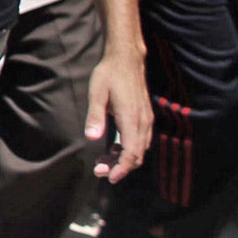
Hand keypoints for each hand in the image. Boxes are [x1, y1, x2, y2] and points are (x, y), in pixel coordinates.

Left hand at [86, 46, 152, 182]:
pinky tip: (113, 147)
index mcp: (132, 119)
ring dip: (123, 159)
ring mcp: (145, 120)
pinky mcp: (144, 117)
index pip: (131, 152)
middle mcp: (143, 122)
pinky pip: (140, 140)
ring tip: (103, 161)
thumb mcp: (97, 93)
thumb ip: (95, 115)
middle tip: (100, 170)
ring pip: (139, 149)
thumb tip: (91, 138)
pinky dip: (128, 149)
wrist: (126, 59)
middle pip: (136, 155)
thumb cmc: (109, 74)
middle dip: (120, 167)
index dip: (122, 168)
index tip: (110, 178)